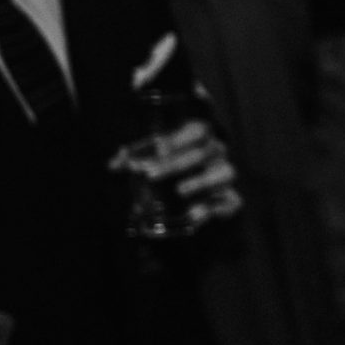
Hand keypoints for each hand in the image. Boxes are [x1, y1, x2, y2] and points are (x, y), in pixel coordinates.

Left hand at [110, 120, 243, 229]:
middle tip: (150, 175)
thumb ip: (131, 163)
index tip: (158, 147)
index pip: (196, 129)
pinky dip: (211, 208)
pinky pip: (229, 202)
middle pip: (205, 150)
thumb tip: (113, 165)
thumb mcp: (146, 166)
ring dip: (201, 181)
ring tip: (179, 191)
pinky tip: (193, 215)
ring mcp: (224, 177)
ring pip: (224, 172)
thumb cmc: (165, 177)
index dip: (179, 137)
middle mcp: (215, 154)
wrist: (188, 209)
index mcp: (197, 139)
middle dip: (177, 162)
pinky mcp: (231, 201)